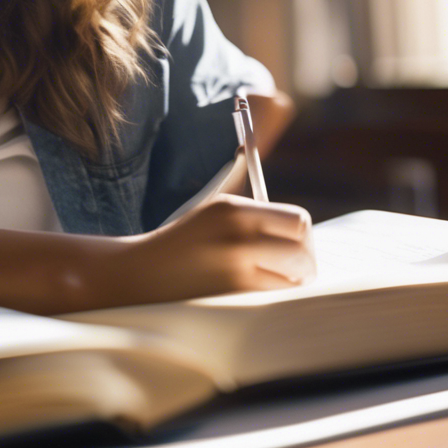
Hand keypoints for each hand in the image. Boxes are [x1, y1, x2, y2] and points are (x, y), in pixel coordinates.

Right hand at [121, 194, 314, 303]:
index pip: (297, 220)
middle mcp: (237, 235)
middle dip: (304, 260)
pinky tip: (259, 288)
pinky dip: (275, 292)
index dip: (301, 233)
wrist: (142, 273)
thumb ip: (239, 185)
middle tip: (297, 266)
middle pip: (302, 248)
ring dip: (292, 279)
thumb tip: (251, 152)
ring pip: (294, 276)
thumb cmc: (180, 239)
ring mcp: (235, 268)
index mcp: (232, 209)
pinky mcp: (232, 295)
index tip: (295, 240)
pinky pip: (275, 294)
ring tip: (279, 278)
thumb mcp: (209, 206)